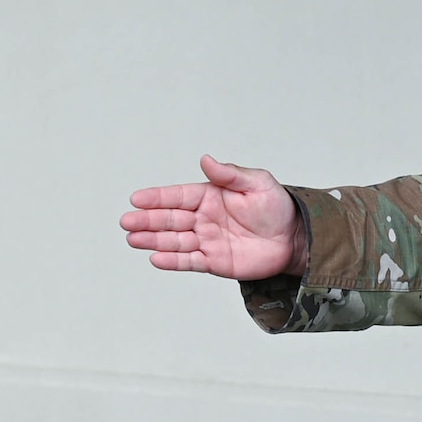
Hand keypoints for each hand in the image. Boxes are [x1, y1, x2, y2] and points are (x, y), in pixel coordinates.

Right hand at [122, 156, 307, 279]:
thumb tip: (206, 160)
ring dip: (153, 239)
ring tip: (133, 238)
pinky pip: (190, 261)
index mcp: (210, 196)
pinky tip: (155, 258)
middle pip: (170, 219)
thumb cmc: (277, 207)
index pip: (178, 196)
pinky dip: (172, 261)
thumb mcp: (257, 183)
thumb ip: (230, 174)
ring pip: (174, 240)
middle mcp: (204, 218)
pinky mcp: (214, 261)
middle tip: (127, 221)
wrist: (295, 238)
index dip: (157, 198)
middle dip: (147, 220)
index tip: (137, 199)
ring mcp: (207, 240)